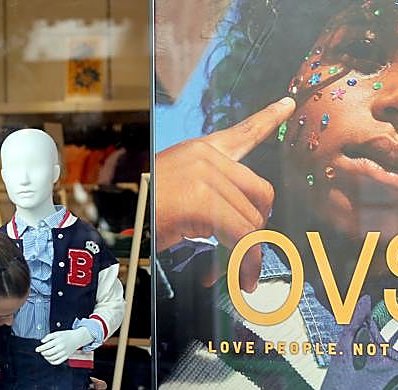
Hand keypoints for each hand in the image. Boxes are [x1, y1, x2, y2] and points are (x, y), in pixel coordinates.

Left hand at [37, 327, 92, 365]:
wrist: (77, 338)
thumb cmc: (66, 335)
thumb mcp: (57, 333)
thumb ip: (49, 336)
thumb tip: (42, 341)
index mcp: (59, 340)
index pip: (47, 346)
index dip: (40, 348)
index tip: (37, 349)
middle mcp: (62, 347)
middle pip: (49, 353)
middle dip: (43, 353)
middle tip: (41, 352)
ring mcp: (64, 353)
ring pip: (52, 358)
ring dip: (46, 357)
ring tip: (45, 355)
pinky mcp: (66, 357)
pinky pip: (58, 362)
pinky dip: (52, 362)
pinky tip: (49, 359)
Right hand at [154, 96, 294, 292]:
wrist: (110, 221)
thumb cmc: (141, 213)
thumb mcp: (177, 194)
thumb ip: (210, 197)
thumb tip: (240, 227)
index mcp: (199, 153)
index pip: (242, 133)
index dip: (268, 119)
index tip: (287, 105)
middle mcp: (206, 158)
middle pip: (262, 194)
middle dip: (259, 228)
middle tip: (248, 251)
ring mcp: (205, 178)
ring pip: (253, 222)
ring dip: (248, 255)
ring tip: (236, 273)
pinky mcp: (202, 203)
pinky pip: (241, 238)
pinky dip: (243, 263)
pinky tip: (236, 277)